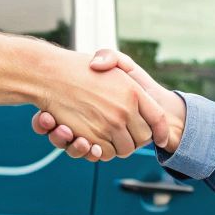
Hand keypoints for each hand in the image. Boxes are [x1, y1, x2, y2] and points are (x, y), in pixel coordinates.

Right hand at [33, 49, 184, 158]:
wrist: (51, 74)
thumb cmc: (80, 67)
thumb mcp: (111, 61)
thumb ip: (132, 77)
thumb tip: (137, 95)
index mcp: (133, 91)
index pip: (158, 119)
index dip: (162, 131)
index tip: (163, 139)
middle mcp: (124, 110)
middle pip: (142, 138)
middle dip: (137, 140)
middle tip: (129, 136)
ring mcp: (108, 125)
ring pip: (124, 149)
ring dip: (119, 147)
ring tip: (112, 138)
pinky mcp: (92, 136)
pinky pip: (105, 153)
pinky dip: (103, 151)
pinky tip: (97, 141)